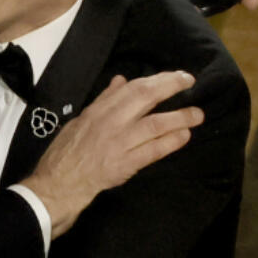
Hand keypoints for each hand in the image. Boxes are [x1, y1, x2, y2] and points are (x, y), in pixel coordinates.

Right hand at [20, 71, 204, 236]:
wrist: (59, 182)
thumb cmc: (68, 150)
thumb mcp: (82, 119)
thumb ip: (104, 101)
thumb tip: (121, 80)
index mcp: (99, 110)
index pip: (132, 88)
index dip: (158, 79)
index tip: (177, 76)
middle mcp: (110, 122)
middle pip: (146, 98)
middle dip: (171, 87)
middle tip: (190, 82)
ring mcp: (119, 143)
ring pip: (155, 124)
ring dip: (179, 117)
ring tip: (197, 114)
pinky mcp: (125, 164)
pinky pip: (153, 151)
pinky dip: (170, 142)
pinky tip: (184, 136)